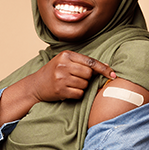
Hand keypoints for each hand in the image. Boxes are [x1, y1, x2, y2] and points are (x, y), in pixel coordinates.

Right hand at [0, 51, 115, 124]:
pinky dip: (76, 94)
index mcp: (66, 55)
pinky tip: (68, 91)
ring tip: (70, 85)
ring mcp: (61, 77)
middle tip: (76, 79)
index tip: (113, 74)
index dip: (103, 68)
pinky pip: (79, 94)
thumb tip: (106, 67)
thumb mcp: (65, 62)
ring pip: (84, 85)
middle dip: (86, 79)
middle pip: (88, 74)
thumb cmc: (54, 72)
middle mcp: (63, 64)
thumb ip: (82, 63)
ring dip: (81, 87)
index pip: (90, 61)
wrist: (36, 85)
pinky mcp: (60, 89)